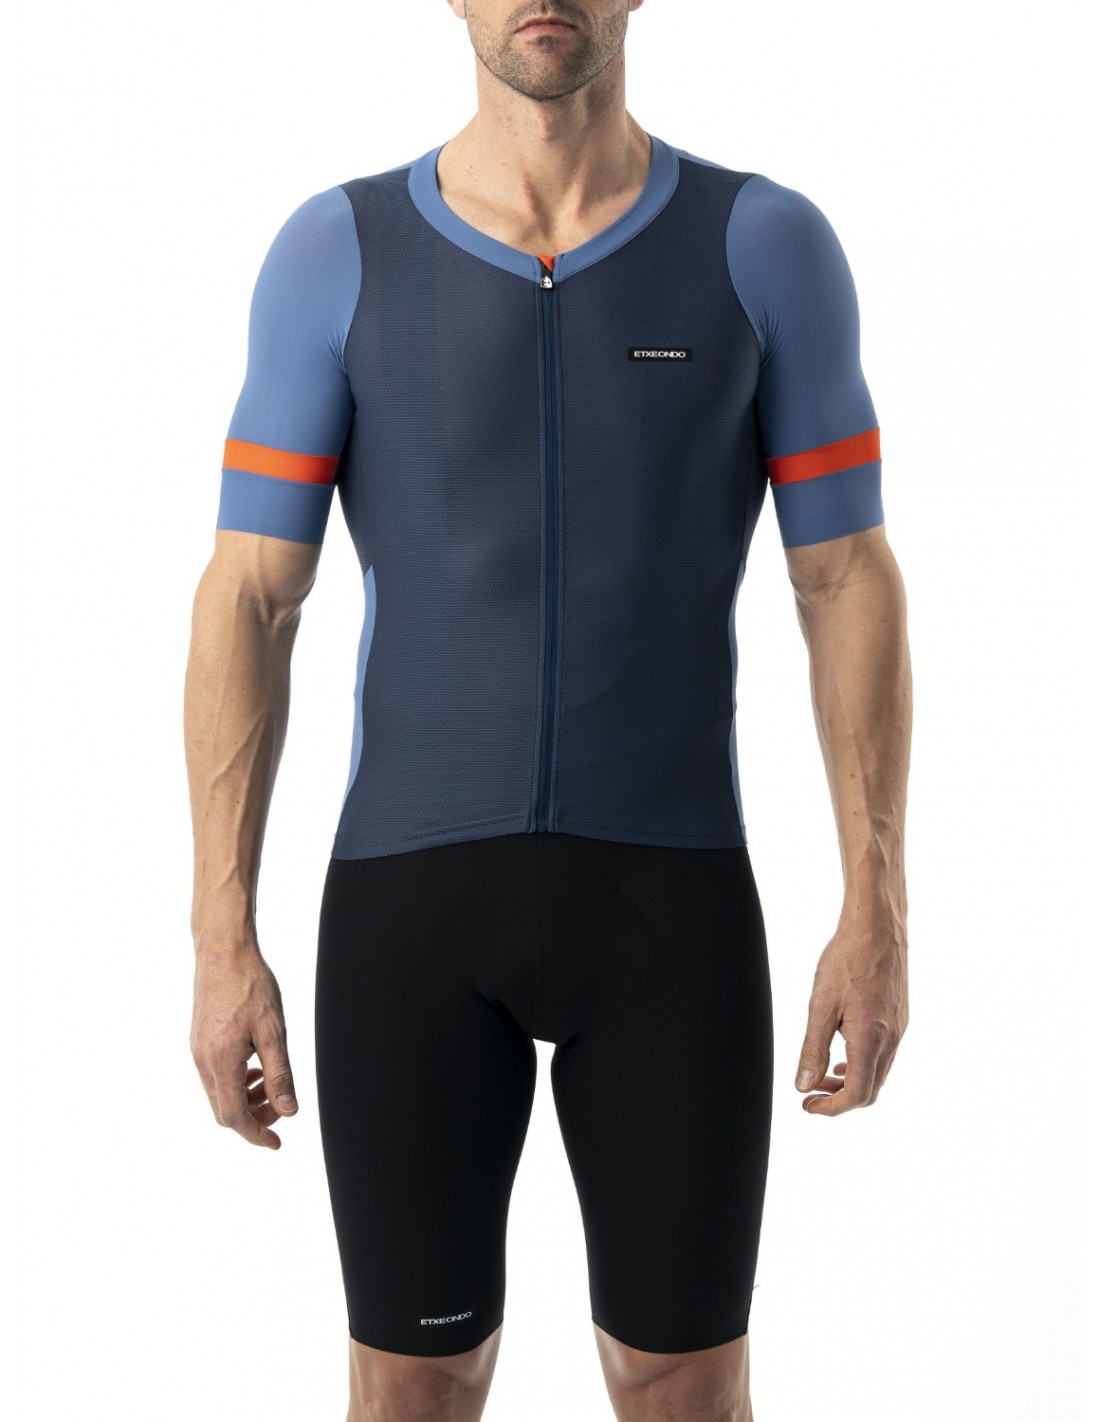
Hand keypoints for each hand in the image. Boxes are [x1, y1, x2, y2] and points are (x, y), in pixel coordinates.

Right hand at [190, 948, 298, 1147]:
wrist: (223, 951)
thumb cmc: (250, 985)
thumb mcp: (273, 1031)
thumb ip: (280, 1074)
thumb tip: (288, 1110)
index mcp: (220, 1062)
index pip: (234, 1116)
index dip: (256, 1134)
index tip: (275, 1143)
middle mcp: (203, 1061)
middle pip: (224, 1110)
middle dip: (253, 1117)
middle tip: (281, 1108)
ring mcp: (198, 1050)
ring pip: (219, 1093)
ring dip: (246, 1098)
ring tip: (271, 1084)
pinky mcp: (199, 1040)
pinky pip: (215, 1075)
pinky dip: (236, 1081)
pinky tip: (255, 1065)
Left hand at [795, 922, 907, 1115]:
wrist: (877, 926)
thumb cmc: (847, 959)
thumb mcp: (820, 1006)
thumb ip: (813, 1048)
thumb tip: (804, 1084)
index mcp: (872, 1041)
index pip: (857, 1095)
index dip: (831, 1107)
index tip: (807, 1105)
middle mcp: (892, 1040)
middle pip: (870, 1090)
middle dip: (839, 1098)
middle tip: (811, 1093)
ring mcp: (899, 1028)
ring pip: (878, 1072)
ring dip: (851, 1081)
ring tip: (824, 1073)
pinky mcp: (900, 1016)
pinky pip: (884, 1052)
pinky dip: (863, 1062)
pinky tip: (844, 1049)